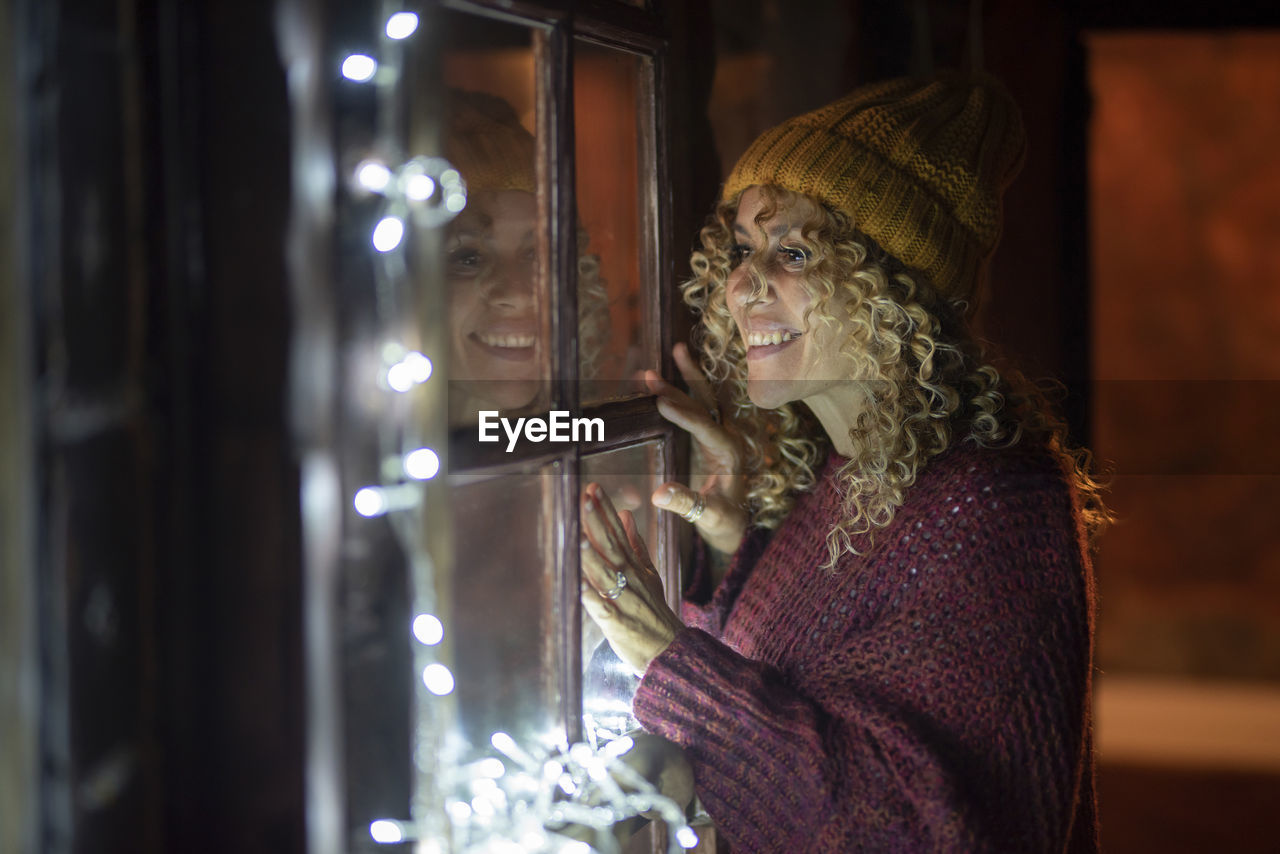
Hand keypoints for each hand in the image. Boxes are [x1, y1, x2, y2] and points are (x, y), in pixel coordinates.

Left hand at [580, 483, 683, 674]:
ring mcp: (624, 601)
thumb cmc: (654, 611)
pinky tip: (578, 586)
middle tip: (583, 499)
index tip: (592, 489)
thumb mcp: (649, 573)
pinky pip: (603, 610)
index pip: (618, 532)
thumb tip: (626, 514)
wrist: (669, 650)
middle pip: (611, 547)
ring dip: (591, 556)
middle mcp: (629, 580)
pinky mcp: (617, 625)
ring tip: (578, 536)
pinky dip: (591, 598)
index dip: (605, 510)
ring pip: (605, 575)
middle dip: (596, 523)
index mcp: (634, 566)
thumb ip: (636, 544)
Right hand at [646, 342, 748, 554]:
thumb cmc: (724, 520)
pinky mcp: (706, 439)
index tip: (659, 403)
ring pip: (701, 401)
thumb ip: (686, 503)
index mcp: (729, 453)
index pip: (705, 427)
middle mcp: (725, 438)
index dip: (683, 414)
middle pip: (705, 404)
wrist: (734, 524)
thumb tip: (658, 494)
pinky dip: (680, 393)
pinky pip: (694, 410)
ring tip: (664, 360)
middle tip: (656, 369)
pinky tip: (665, 383)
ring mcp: (717, 436)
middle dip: (683, 382)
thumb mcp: (708, 515)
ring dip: (683, 380)